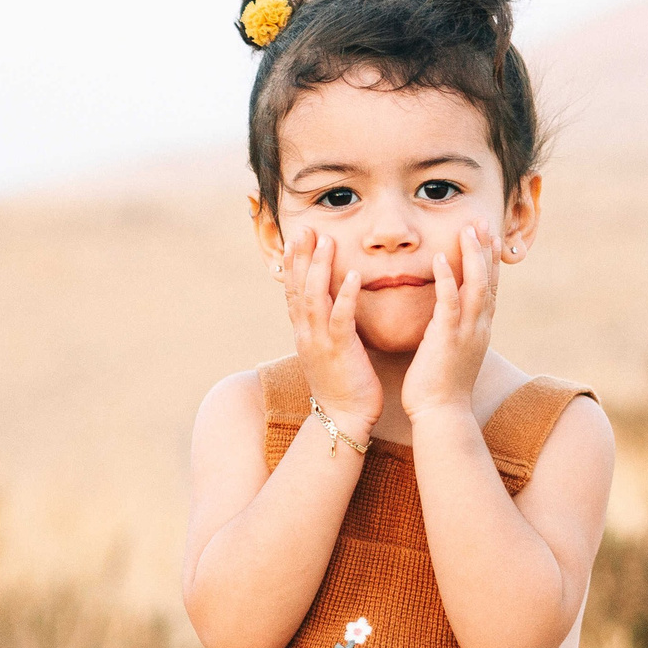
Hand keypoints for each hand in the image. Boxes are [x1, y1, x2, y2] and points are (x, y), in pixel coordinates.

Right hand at [282, 228, 381, 439]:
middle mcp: (306, 334)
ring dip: (320, 268)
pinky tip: (354, 275)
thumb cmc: (341, 384)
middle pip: (298, 288)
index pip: (293, 291)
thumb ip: (327, 326)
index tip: (297, 238)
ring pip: (315, 298)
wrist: (343, 419)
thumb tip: (333, 306)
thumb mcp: (327, 351)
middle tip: (305, 228)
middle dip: (301, 257)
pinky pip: (341, 318)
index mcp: (303, 333)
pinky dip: (347, 295)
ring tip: (327, 242)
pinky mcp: (340, 351)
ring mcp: (320, 342)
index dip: (293, 263)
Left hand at [404, 223, 495, 419]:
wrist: (441, 414)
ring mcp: (467, 332)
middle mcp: (480, 327)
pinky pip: (449, 302)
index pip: (489, 288)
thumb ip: (454, 331)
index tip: (488, 236)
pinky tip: (438, 258)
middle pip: (488, 280)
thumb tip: (448, 318)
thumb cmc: (441, 387)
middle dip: (486, 250)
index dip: (490, 261)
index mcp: (480, 329)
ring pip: (475, 286)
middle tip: (483, 222)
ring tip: (467, 230)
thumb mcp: (453, 352)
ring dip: (472, 256)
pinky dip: (445, 278)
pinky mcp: (447, 338)